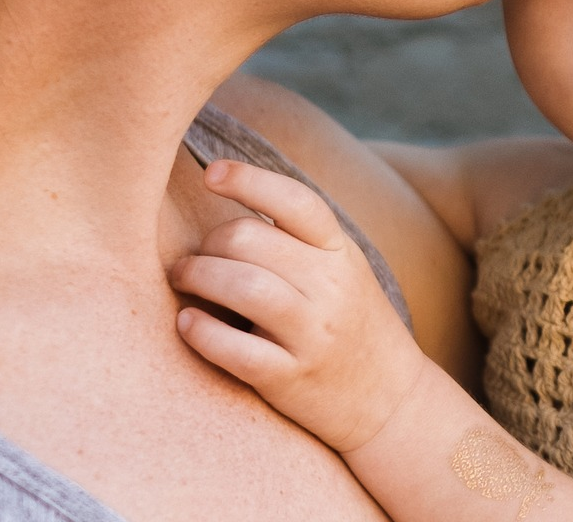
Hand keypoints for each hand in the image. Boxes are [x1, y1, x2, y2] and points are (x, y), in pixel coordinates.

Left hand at [170, 159, 428, 451]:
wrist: (390, 399)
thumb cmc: (351, 324)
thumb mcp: (343, 271)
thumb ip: (298, 240)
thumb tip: (230, 203)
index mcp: (341, 252)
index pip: (295, 200)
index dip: (248, 180)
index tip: (210, 173)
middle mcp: (331, 287)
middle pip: (250, 239)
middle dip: (207, 243)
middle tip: (192, 257)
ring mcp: (312, 334)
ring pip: (241, 285)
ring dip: (196, 275)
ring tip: (182, 279)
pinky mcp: (290, 378)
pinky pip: (234, 349)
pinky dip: (201, 331)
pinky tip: (187, 323)